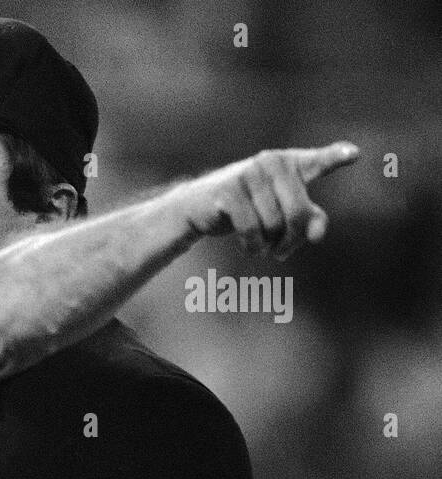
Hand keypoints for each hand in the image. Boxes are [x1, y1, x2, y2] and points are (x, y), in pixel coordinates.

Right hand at [175, 142, 358, 259]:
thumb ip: (308, 220)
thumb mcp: (280, 213)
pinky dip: (252, 246)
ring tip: (260, 244)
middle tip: (281, 251)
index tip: (354, 155)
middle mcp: (269, 161)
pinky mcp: (227, 192)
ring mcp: (247, 174)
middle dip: (291, 239)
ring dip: (268, 245)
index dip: (335, 157)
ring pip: (274, 225)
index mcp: (288, 162)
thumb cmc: (246, 208)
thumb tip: (318, 234)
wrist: (197, 208)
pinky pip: (251, 229)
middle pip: (298, 213)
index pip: (317, 162)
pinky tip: (248, 247)